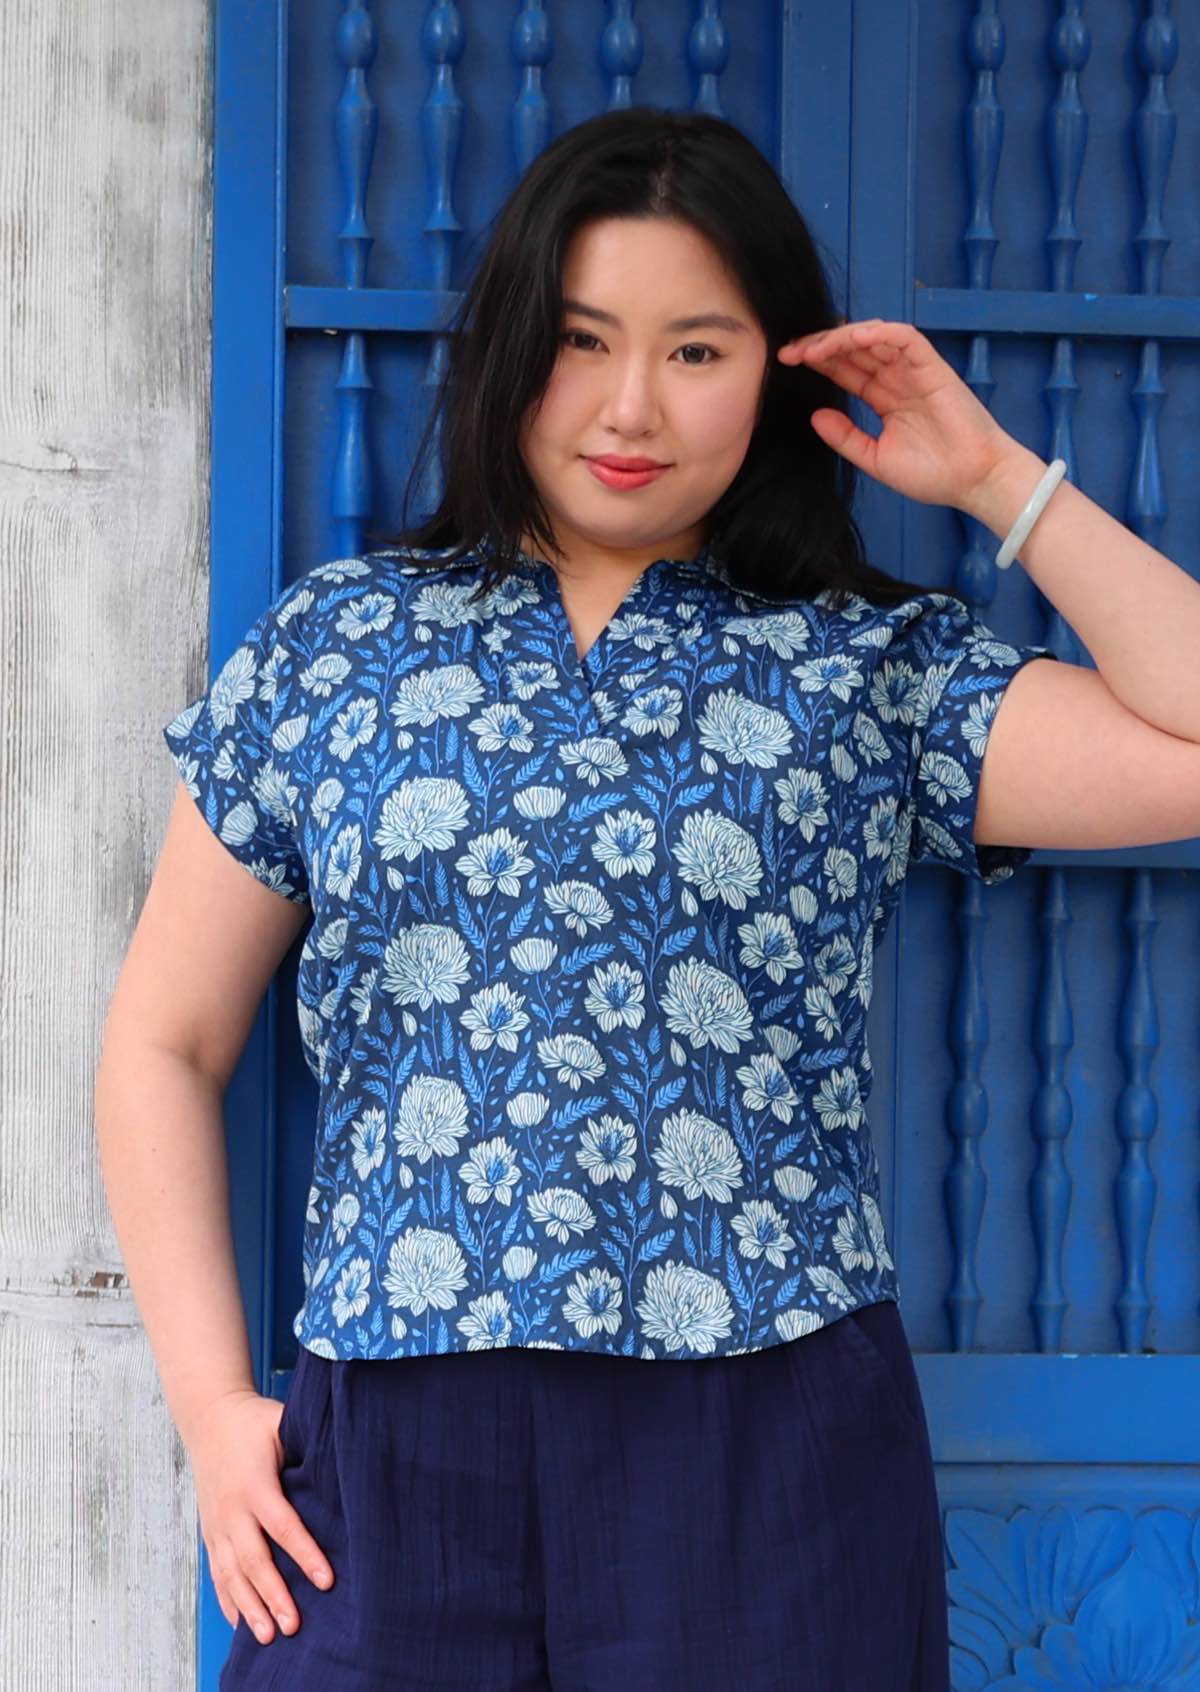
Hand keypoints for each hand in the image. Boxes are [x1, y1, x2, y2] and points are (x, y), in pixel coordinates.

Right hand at [188, 1387, 334, 1645]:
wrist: (209, 1417)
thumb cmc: (254, 1421)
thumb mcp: (282, 1424)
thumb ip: (308, 1447)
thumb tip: (346, 1462)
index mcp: (255, 1484)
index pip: (283, 1525)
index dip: (305, 1554)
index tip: (326, 1581)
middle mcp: (232, 1509)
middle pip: (254, 1560)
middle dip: (274, 1595)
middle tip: (294, 1625)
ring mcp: (217, 1524)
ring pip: (232, 1574)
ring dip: (249, 1607)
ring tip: (268, 1636)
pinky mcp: (209, 1532)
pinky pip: (217, 1573)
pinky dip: (229, 1600)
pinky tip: (241, 1624)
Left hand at [778, 318, 1015, 511]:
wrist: (971, 481)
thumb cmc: (932, 473)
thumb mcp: (875, 458)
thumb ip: (845, 437)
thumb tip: (814, 416)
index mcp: (883, 398)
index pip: (845, 370)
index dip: (816, 362)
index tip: (786, 362)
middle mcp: (896, 378)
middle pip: (853, 350)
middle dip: (820, 346)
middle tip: (790, 352)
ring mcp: (914, 370)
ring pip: (874, 338)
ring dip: (842, 337)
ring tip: (814, 348)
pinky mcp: (933, 366)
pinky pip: (904, 338)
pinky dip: (879, 333)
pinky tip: (852, 338)